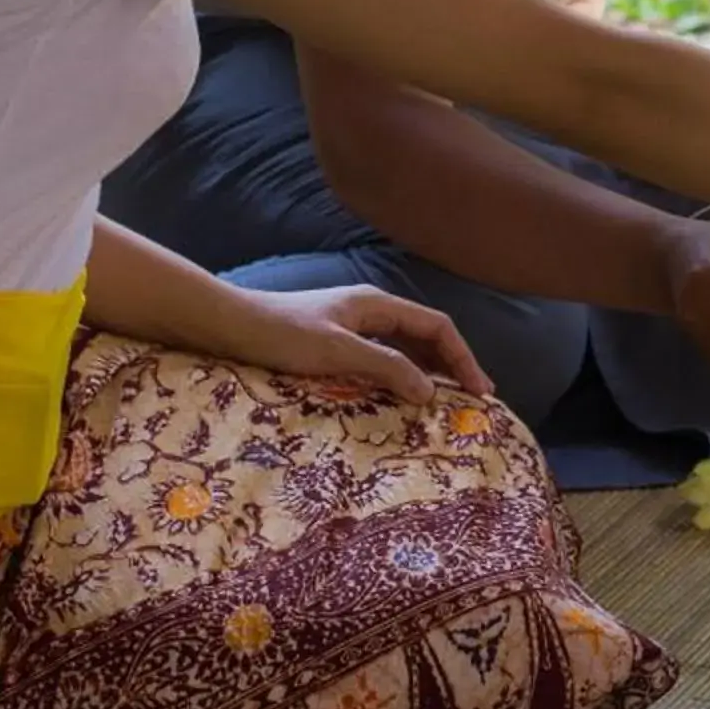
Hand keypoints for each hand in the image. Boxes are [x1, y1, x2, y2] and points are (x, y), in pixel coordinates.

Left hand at [225, 283, 491, 406]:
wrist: (229, 326)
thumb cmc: (281, 334)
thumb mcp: (338, 352)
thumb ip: (387, 367)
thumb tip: (431, 392)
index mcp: (377, 304)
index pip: (437, 326)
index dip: (463, 358)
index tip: (480, 392)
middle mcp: (370, 311)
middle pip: (425, 336)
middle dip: (452, 366)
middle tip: (472, 401)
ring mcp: (352, 326)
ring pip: (404, 347)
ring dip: (427, 373)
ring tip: (444, 403)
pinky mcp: (334, 343)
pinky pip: (382, 358)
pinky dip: (400, 377)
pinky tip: (399, 398)